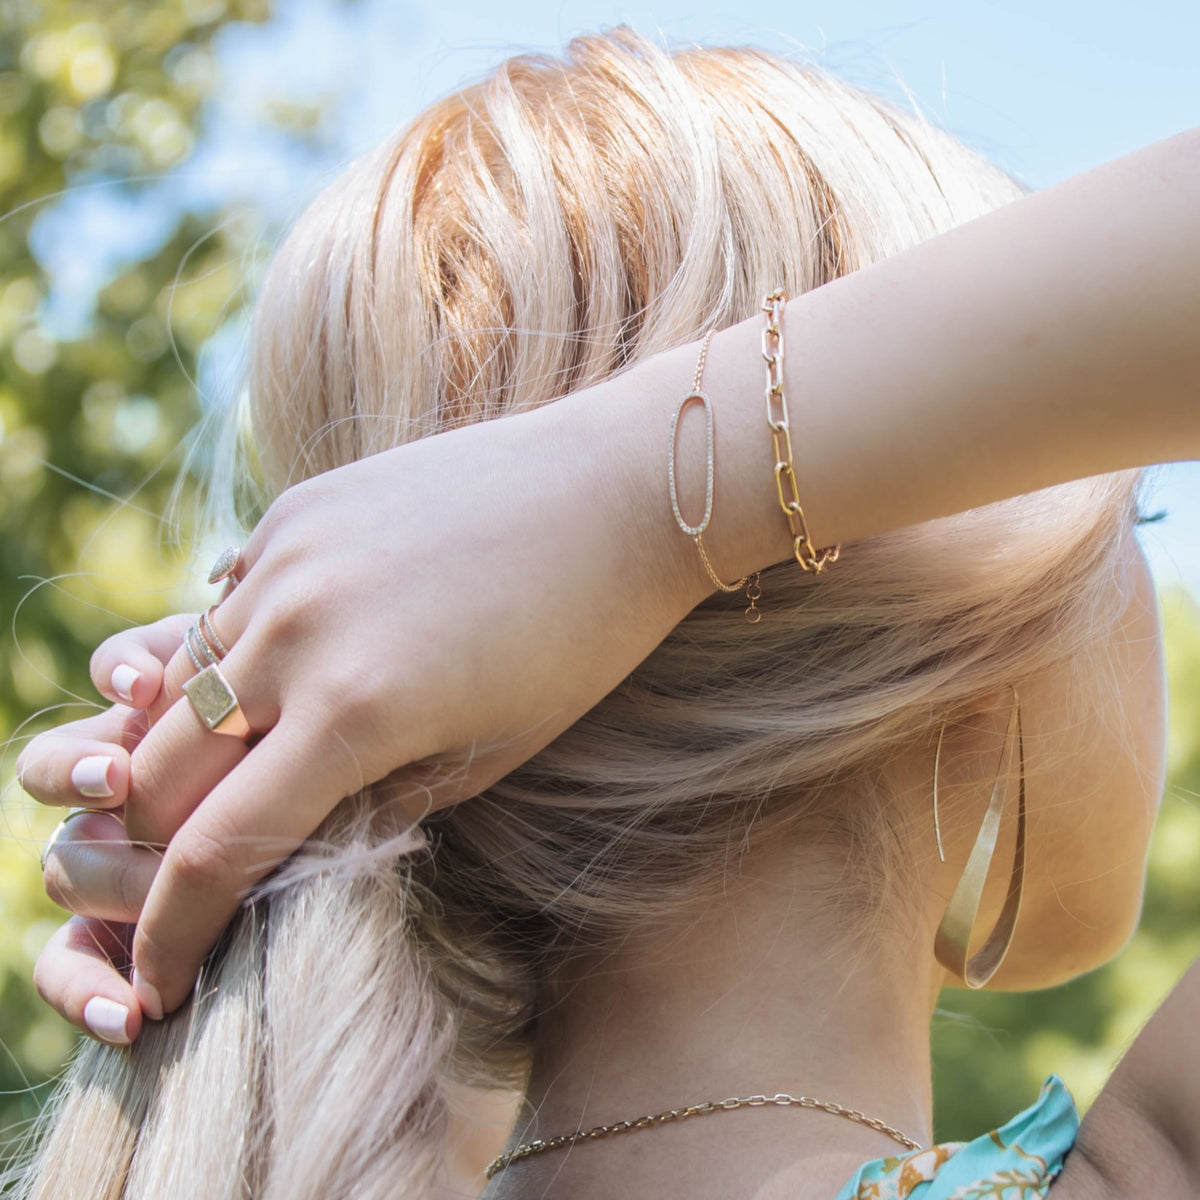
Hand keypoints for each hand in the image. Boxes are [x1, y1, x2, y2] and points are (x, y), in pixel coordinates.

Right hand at [20, 392, 700, 1034]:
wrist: (615, 493)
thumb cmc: (580, 641)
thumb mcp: (490, 754)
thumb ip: (376, 806)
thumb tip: (288, 838)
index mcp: (356, 713)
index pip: (213, 851)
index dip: (172, 931)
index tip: (160, 981)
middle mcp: (297, 633)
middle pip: (161, 770)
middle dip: (152, 844)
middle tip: (187, 876)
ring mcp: (288, 560)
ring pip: (176, 683)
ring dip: (183, 745)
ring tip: (235, 772)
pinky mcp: (296, 510)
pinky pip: (222, 603)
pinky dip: (228, 657)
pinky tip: (275, 673)